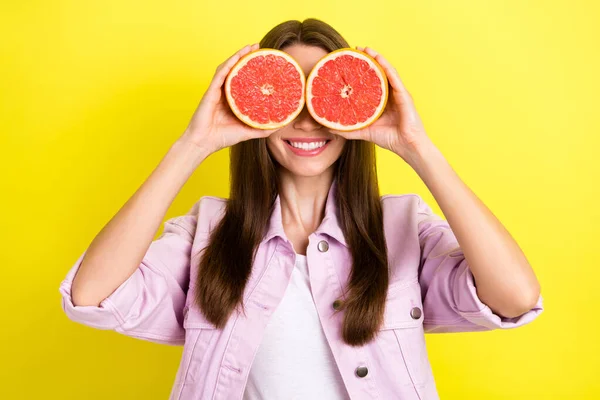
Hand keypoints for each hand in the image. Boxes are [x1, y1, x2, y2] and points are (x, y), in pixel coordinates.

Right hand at [179, 43, 279, 154]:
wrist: (203, 143)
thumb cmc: (222, 138)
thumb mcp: (248, 132)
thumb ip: (262, 128)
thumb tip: (281, 125)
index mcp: (233, 100)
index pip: (244, 80)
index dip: (253, 69)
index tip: (265, 61)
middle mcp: (225, 92)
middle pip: (236, 70)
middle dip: (246, 56)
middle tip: (258, 47)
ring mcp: (217, 91)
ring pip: (228, 68)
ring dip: (238, 55)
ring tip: (249, 47)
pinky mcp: (211, 92)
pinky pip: (220, 75)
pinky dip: (228, 65)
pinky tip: (236, 57)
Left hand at [329, 46, 433, 163]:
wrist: (407, 146)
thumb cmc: (390, 139)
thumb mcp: (364, 131)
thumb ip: (348, 129)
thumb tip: (328, 128)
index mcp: (382, 101)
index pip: (370, 82)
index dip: (360, 71)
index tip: (348, 62)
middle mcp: (390, 94)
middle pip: (378, 73)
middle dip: (368, 59)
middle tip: (355, 49)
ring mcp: (398, 93)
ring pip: (386, 71)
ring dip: (377, 58)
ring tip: (365, 48)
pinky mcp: (404, 95)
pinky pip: (394, 78)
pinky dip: (386, 67)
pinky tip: (378, 58)